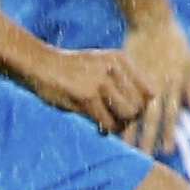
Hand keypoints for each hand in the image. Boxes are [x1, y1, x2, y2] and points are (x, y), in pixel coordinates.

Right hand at [32, 44, 152, 137]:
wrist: (39, 63)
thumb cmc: (72, 69)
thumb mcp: (101, 64)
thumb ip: (122, 79)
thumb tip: (147, 105)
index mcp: (121, 60)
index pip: (149, 91)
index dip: (143, 106)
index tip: (133, 113)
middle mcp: (114, 69)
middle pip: (140, 105)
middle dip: (133, 119)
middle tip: (121, 123)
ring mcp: (100, 82)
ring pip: (127, 114)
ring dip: (120, 125)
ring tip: (111, 126)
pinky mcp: (86, 96)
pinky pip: (107, 121)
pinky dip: (106, 129)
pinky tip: (100, 129)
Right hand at [122, 18, 189, 157]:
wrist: (152, 22)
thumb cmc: (175, 43)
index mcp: (172, 84)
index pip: (171, 114)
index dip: (170, 133)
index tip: (167, 151)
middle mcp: (155, 84)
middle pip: (151, 117)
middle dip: (148, 138)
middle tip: (144, 159)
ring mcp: (137, 79)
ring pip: (131, 109)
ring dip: (127, 130)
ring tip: (122, 148)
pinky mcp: (122, 73)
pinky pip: (117, 95)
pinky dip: (112, 111)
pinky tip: (106, 125)